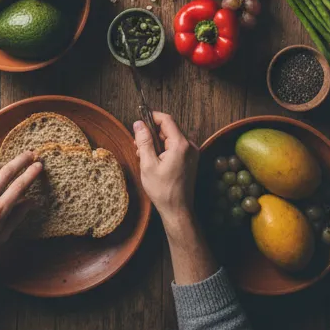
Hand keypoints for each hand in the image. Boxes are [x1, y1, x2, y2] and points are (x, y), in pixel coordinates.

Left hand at [0, 152, 43, 297]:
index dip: (31, 173)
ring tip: (10, 165)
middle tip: (30, 153)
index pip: (19, 186)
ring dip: (4, 163)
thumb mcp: (2, 236)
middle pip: (7, 171)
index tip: (39, 165)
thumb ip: (17, 217)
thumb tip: (32, 201)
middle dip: (22, 160)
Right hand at [133, 112, 197, 228]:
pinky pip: (175, 147)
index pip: (166, 120)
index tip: (139, 122)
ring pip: (170, 138)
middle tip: (138, 146)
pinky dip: (163, 150)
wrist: (178, 211)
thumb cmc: (163, 190)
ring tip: (143, 156)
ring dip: (156, 143)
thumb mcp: (148, 164)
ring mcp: (192, 154)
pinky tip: (153, 161)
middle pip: (168, 129)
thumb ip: (144, 141)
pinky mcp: (190, 160)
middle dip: (151, 134)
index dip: (151, 117)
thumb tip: (138, 123)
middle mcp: (189, 146)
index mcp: (180, 145)